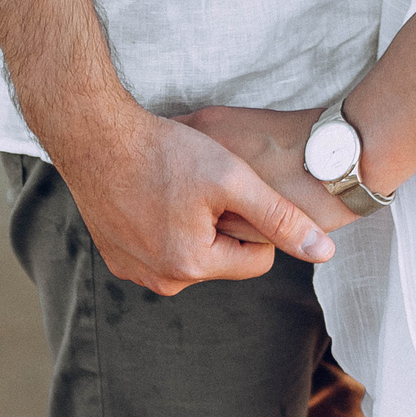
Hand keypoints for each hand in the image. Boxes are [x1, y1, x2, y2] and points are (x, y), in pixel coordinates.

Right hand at [38, 106, 334, 295]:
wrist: (91, 135)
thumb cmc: (163, 151)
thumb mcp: (232, 178)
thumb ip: (279, 217)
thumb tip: (324, 251)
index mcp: (193, 266)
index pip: (257, 260)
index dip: (257, 223)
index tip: (237, 190)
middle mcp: (162, 281)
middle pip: (223, 259)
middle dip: (224, 226)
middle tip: (205, 185)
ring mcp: (135, 272)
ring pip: (192, 253)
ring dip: (195, 225)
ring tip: (177, 186)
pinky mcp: (116, 257)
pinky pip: (160, 248)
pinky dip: (165, 224)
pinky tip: (154, 192)